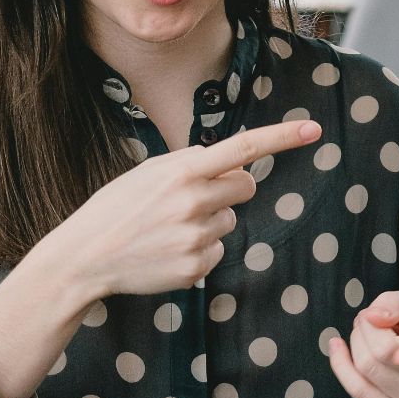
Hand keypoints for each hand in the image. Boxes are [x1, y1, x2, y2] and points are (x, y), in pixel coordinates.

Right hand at [51, 120, 322, 298]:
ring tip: (168, 228)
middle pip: (246, 186)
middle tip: (195, 197)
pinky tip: (167, 250)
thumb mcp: (148, 172)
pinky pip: (217, 250)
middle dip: (232, 188)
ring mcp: (196, 237)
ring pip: (230, 220)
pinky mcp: (196, 268)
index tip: (314, 129)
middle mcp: (194, 201)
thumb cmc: (116, 208)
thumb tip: (233, 164)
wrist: (85, 257)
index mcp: (182, 170)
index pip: (244, 148)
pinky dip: (199, 249)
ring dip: (209, 220)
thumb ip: (191, 164)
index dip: (282, 137)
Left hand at [328, 291, 398, 397]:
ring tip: (363, 335)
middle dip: (366, 328)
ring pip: (366, 366)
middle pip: (382, 351)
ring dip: (355, 343)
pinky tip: (337, 347)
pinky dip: (340, 365)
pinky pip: (356, 389)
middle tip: (368, 320)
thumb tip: (372, 317)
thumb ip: (395, 304)